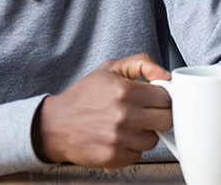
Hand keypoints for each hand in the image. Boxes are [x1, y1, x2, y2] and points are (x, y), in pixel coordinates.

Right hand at [34, 53, 171, 170]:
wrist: (54, 125)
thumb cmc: (83, 96)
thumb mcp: (111, 68)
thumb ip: (142, 63)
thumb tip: (165, 75)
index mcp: (125, 91)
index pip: (166, 97)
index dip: (161, 97)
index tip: (154, 98)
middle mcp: (124, 116)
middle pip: (166, 120)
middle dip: (159, 115)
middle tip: (146, 112)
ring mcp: (119, 138)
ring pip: (153, 139)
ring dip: (145, 133)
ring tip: (129, 125)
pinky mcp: (113, 157)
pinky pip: (138, 154)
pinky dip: (131, 148)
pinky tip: (120, 138)